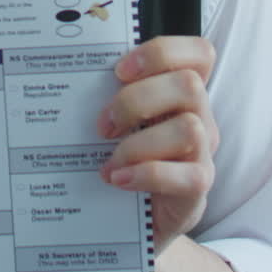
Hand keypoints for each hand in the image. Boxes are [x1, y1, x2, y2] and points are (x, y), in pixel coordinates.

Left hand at [97, 36, 218, 254]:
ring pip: (189, 129)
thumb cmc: (123, 155)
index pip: (199, 53)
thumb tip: (68, 72)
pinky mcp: (197, 189)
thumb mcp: (119, 120)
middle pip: (189, 85)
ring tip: (108, 160)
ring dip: (138, 143)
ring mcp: (203, 153)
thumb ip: (108, 94)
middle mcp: (200, 116)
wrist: (135, 218)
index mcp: (180, 90)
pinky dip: (147, 174)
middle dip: (137, 100)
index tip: (119, 70)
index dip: (161, 52)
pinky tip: (118, 179)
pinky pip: (187, 176)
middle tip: (103, 124)